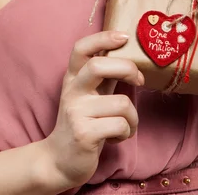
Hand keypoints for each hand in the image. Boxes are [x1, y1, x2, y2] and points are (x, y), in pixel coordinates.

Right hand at [42, 31, 143, 190]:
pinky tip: (116, 137)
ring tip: (124, 125)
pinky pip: (121, 125)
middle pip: (98, 66)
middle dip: (127, 69)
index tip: (124, 37)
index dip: (103, 38)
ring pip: (121, 103)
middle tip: (139, 79)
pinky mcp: (84, 134)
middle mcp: (72, 91)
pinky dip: (127, 133)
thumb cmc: (83, 123)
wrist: (59, 161)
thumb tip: (129, 53)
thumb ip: (105, 75)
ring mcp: (76, 112)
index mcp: (73, 77)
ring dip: (133, 117)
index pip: (81, 48)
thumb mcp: (90, 94)